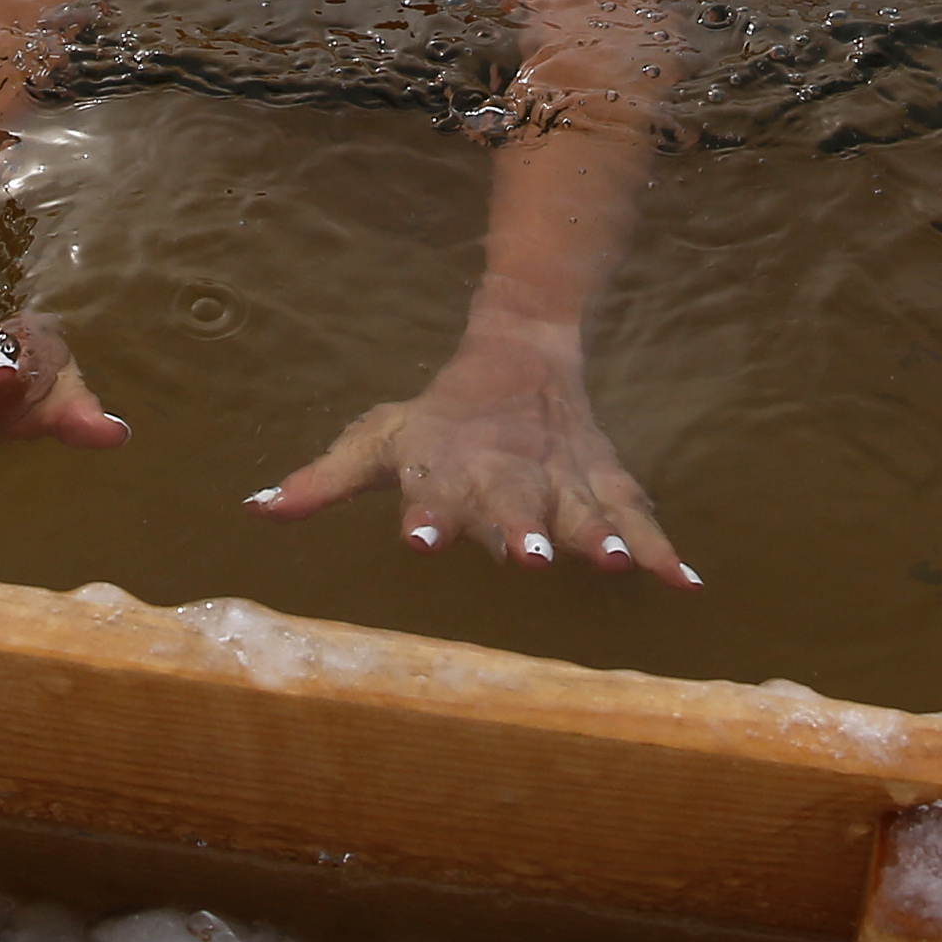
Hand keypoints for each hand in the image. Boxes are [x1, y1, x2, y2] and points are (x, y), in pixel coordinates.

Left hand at [246, 331, 698, 587]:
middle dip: (520, 530)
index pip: (429, 492)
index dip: (423, 516)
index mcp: (444, 467)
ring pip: (581, 509)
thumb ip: (319, 483)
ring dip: (595, 536)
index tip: (415, 539)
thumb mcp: (374, 442)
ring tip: (607, 563)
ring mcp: (560, 479)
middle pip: (513, 504)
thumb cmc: (433, 420)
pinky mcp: (604, 482)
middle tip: (527, 557)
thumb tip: (254, 510)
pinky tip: (686, 586)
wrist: (518, 356)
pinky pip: (637, 517)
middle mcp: (504, 475)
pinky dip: (660, 549)